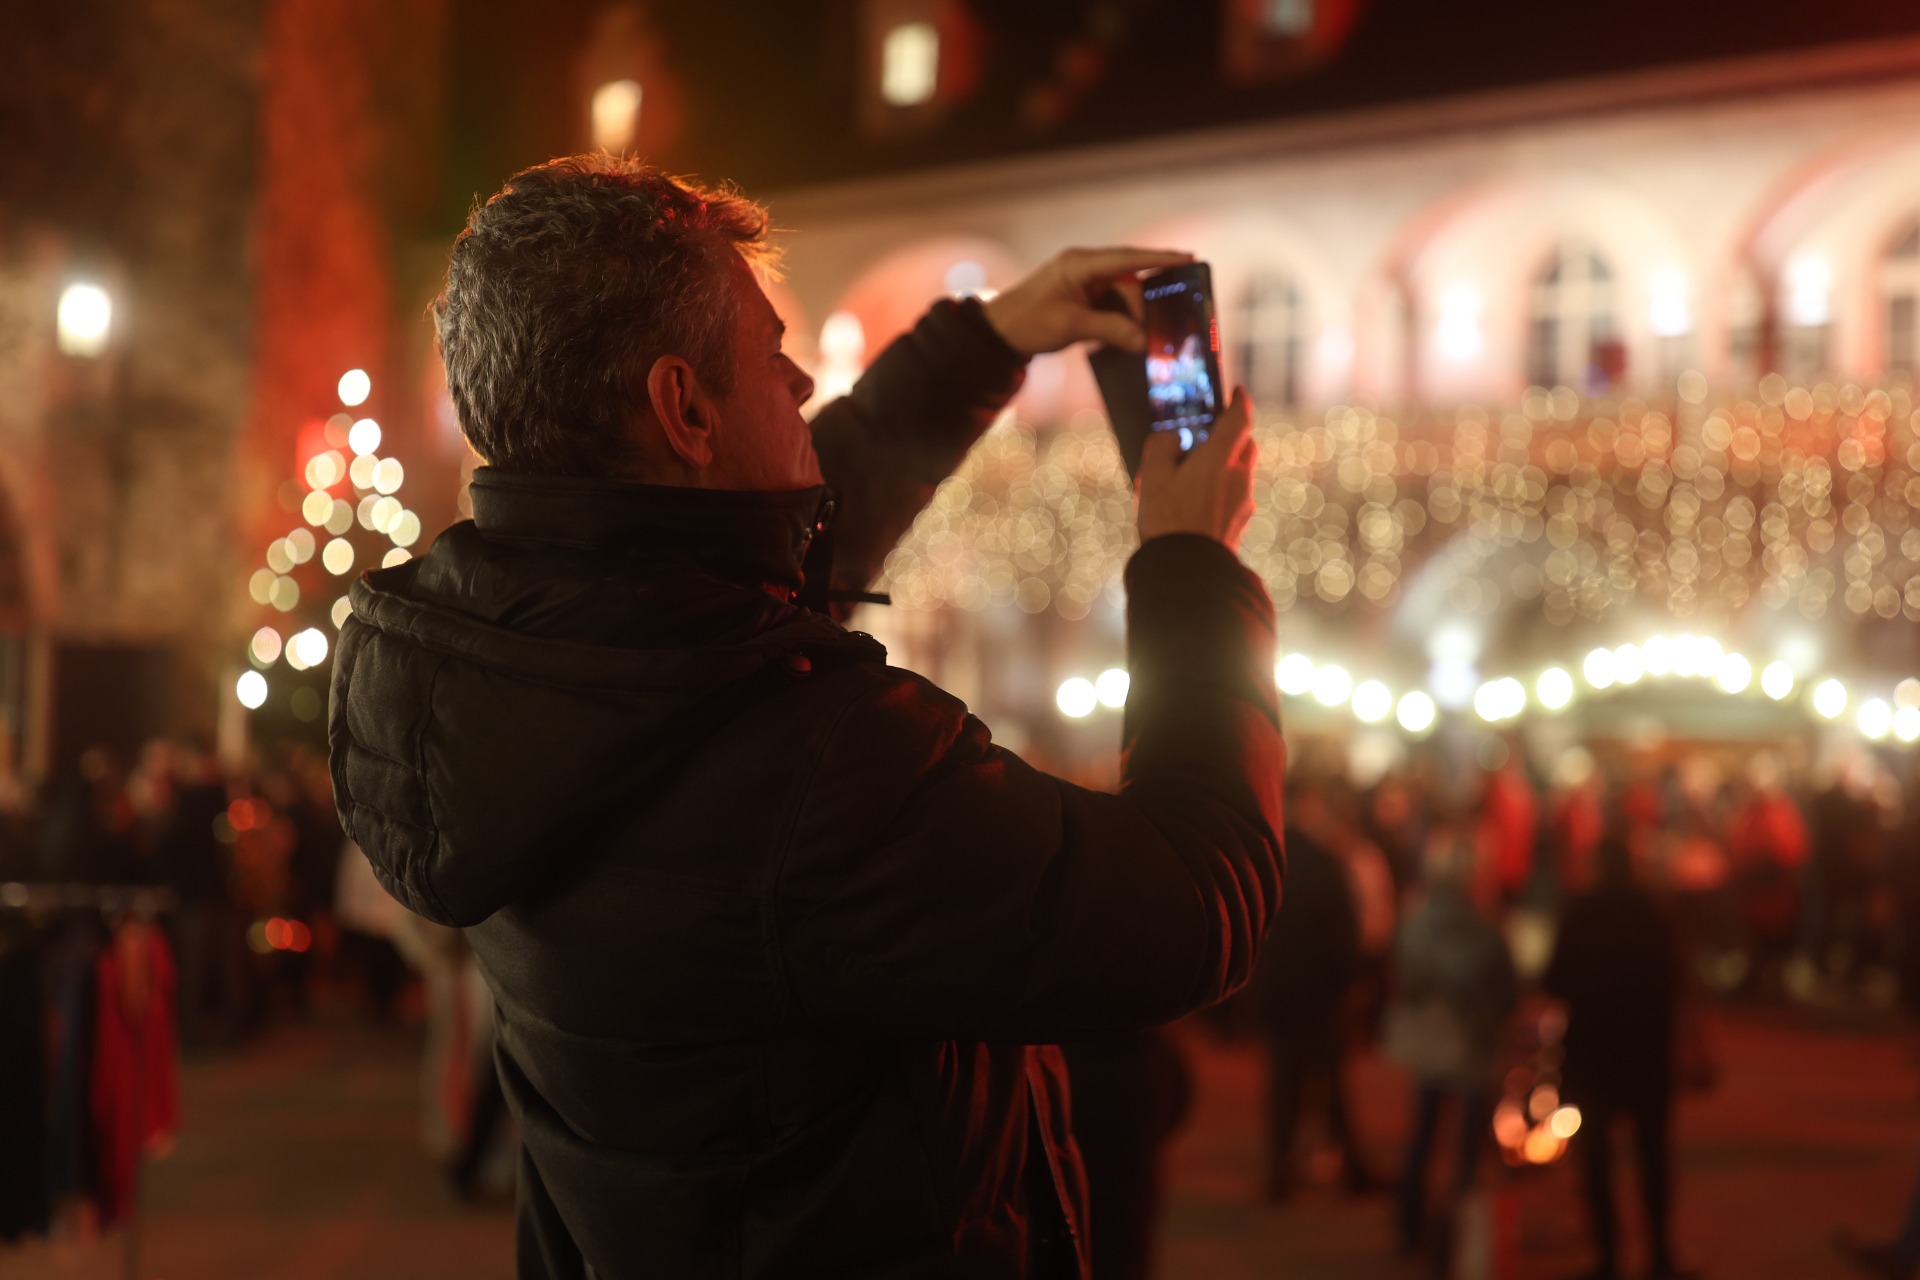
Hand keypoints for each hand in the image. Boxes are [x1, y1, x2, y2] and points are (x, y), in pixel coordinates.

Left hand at [981, 246, 1192, 356]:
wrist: (998, 333)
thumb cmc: (1029, 323)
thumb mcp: (1071, 326)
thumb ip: (1110, 329)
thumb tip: (1143, 340)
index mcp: (1081, 264)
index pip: (1128, 257)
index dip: (1160, 258)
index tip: (1188, 258)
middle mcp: (1085, 268)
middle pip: (1128, 283)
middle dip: (1142, 308)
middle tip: (1157, 333)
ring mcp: (1083, 283)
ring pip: (1121, 297)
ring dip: (1130, 319)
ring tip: (1142, 341)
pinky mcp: (1081, 299)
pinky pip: (1110, 307)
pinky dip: (1119, 322)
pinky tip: (1126, 339)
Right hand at [1136, 389, 1256, 550]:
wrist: (1186, 574)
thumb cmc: (1167, 522)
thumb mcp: (1153, 477)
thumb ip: (1162, 447)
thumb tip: (1174, 439)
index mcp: (1219, 460)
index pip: (1240, 418)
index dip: (1239, 401)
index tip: (1236, 392)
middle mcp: (1238, 478)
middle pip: (1247, 445)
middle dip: (1234, 435)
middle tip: (1211, 434)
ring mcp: (1243, 503)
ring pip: (1241, 472)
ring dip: (1227, 465)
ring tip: (1197, 475)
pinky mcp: (1239, 525)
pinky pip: (1235, 496)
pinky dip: (1223, 490)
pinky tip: (1199, 503)